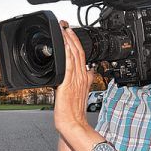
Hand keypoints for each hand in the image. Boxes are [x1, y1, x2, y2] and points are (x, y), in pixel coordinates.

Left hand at [54, 20, 94, 136]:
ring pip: (74, 56)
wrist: (74, 124)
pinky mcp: (67, 84)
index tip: (72, 34)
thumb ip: (83, 82)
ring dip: (69, 42)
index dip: (78, 43)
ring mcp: (75, 80)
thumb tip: (86, 73)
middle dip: (73, 38)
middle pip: (79, 53)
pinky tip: (64, 46)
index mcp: (84, 79)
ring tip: (65, 31)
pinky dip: (67, 54)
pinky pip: (68, 65)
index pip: (82, 56)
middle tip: (68, 27)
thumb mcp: (81, 93)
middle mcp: (81, 78)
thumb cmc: (74, 113)